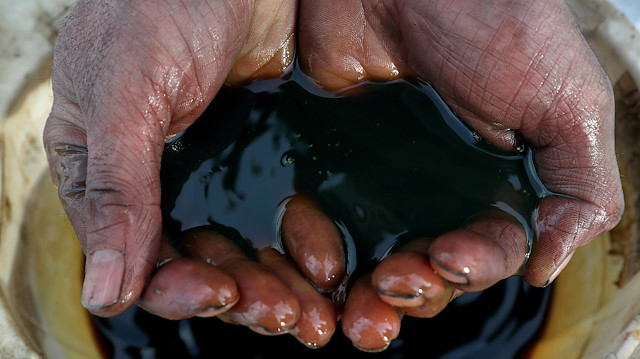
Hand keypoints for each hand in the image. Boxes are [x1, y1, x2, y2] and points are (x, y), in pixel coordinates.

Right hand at [43, 0, 297, 316]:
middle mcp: (158, 184)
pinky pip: (278, 216)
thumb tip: (102, 295)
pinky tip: (324, 264)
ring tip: (312, 309)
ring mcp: (213, 172)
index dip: (177, 289)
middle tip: (286, 314)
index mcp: (106, 175)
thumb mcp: (124, 95)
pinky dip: (299, 245)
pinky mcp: (262, 156)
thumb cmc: (156, 8)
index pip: (135, 258)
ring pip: (241, 250)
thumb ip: (116, 190)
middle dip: (239, 296)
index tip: (222, 295)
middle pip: (196, 266)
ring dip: (274, 284)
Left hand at [284, 0, 622, 349]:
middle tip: (392, 286)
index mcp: (495, 187)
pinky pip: (320, 220)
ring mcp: (381, 178)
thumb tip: (544, 267)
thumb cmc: (503, 26)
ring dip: (365, 291)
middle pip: (425, 269)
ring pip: (371, 257)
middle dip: (413, 292)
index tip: (447, 259)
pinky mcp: (331, 158)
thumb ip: (580, 189)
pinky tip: (316, 265)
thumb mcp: (570, 104)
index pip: (485, 254)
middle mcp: (438, 192)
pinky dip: (318, 252)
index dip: (469, 269)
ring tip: (354, 298)